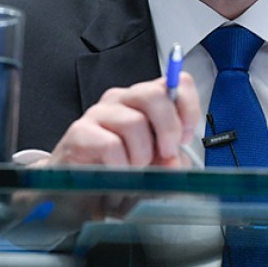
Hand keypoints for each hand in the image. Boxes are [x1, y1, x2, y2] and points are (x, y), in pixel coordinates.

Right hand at [46, 72, 200, 166]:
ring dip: (142, 154)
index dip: (187, 107)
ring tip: (135, 168)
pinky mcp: (80, 131)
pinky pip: (111, 145)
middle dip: (167, 129)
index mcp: (145, 100)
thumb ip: (172, 157)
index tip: (185, 135)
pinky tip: (118, 171)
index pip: (176, 81)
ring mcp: (99, 112)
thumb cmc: (122, 167)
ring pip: (134, 122)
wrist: (81, 185)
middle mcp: (122, 99)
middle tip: (167, 154)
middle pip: (153, 94)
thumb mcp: (156, 161)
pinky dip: (121, 165)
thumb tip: (175, 161)